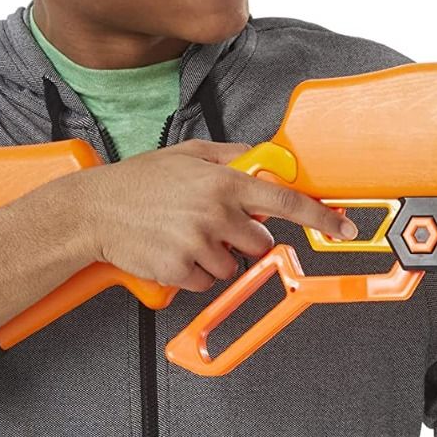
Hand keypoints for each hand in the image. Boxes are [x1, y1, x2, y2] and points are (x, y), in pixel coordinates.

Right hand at [80, 140, 354, 292]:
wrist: (93, 211)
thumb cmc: (138, 181)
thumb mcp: (188, 153)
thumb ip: (232, 155)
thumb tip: (265, 158)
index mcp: (223, 182)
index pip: (285, 201)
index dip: (320, 217)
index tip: (343, 227)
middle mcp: (215, 213)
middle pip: (259, 242)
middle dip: (240, 237)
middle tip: (209, 224)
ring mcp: (199, 244)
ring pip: (232, 266)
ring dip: (215, 257)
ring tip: (183, 236)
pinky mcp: (181, 270)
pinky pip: (206, 282)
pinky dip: (194, 273)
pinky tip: (172, 251)